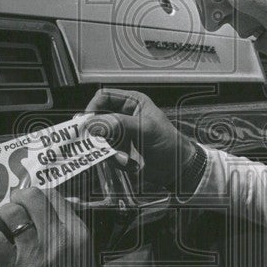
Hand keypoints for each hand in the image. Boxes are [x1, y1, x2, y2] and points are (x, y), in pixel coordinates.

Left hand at [0, 187, 98, 266]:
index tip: (29, 202)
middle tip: (16, 206)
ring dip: (4, 213)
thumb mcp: (82, 249)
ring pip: (11, 213)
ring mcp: (34, 254)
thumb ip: (68, 224)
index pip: (52, 195)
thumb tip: (49, 200)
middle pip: (32, 197)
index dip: (36, 194)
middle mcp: (57, 239)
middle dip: (19, 197)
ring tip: (4, 221)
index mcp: (76, 231)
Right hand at [82, 88, 198, 189]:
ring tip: (126, 159)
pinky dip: (115, 160)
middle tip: (103, 146)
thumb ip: (121, 124)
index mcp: (132, 102)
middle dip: (101, 136)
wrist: (177, 169)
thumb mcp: (146, 129)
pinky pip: (106, 153)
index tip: (89, 124)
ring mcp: (120, 134)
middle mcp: (123, 116)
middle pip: (97, 120)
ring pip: (99, 139)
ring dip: (110, 151)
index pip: (103, 97)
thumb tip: (96, 124)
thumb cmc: (169, 143)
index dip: (93, 108)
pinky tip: (129, 164)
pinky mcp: (119, 150)